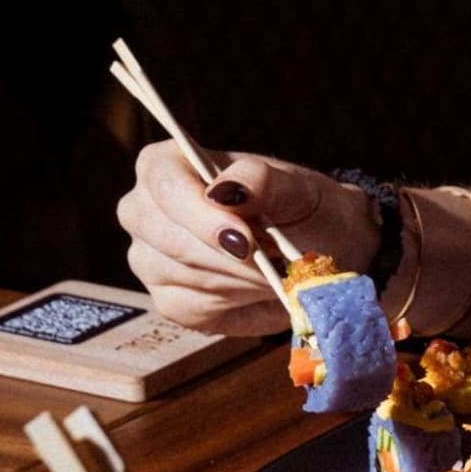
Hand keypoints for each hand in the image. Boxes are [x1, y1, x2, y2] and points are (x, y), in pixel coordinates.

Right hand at [119, 142, 378, 335]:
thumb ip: (260, 180)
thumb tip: (224, 190)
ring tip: (275, 267)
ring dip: (239, 277)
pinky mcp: (169, 301)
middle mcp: (148, 209)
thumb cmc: (305, 209)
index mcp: (171, 164)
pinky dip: (237, 299)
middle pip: (165, 234)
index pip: (161, 179)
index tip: (243, 237)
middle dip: (226, 253)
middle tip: (274, 257)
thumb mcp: (296, 187)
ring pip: (182, 273)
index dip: (197, 210)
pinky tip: (259, 286)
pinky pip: (191, 307)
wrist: (322, 253)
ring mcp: (151, 258)